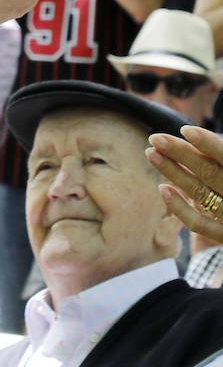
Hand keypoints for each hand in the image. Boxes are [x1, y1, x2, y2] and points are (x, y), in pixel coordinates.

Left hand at [147, 127, 222, 243]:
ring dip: (173, 172)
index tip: (185, 129)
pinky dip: (180, 207)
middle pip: (209, 172)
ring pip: (200, 193)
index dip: (208, 143)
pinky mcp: (222, 236)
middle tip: (155, 138)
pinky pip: (199, 224)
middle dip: (181, 153)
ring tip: (151, 154)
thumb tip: (181, 139)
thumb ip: (212, 158)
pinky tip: (162, 189)